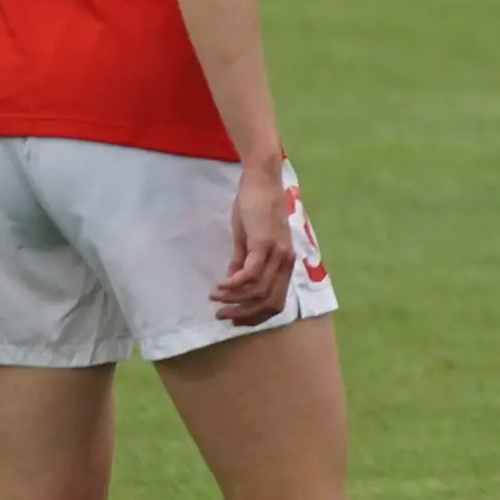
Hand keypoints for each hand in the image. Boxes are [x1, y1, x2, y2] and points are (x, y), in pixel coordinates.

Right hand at [211, 154, 296, 326]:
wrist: (261, 179)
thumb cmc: (255, 206)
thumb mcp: (249, 238)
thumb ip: (243, 260)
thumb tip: (233, 281)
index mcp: (285, 263)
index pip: (276, 302)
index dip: (256, 316)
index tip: (235, 320)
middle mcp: (285, 262)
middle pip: (269, 303)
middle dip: (244, 314)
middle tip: (221, 315)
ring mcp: (277, 253)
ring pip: (258, 291)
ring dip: (233, 299)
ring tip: (214, 296)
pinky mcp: (264, 244)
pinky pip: (249, 275)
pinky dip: (233, 285)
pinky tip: (219, 285)